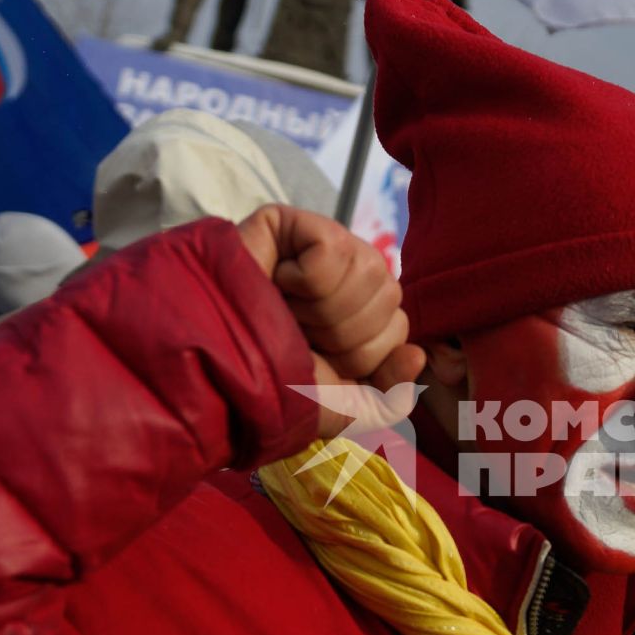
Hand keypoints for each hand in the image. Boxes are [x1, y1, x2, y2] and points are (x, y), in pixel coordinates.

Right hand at [235, 205, 424, 436]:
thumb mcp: (343, 410)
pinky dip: (305, 281)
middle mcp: (345, 277)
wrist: (216, 377)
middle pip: (389, 295)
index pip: (399, 326)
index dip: (364, 355)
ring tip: (285, 312)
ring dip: (324, 310)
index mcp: (359, 316)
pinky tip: (276, 285)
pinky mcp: (290, 224)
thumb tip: (418, 355)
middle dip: (345, 334)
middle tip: (298, 335)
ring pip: (369, 269)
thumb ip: (391, 397)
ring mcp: (319, 246)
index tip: (319, 360)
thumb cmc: (272, 391)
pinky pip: (333, 248)